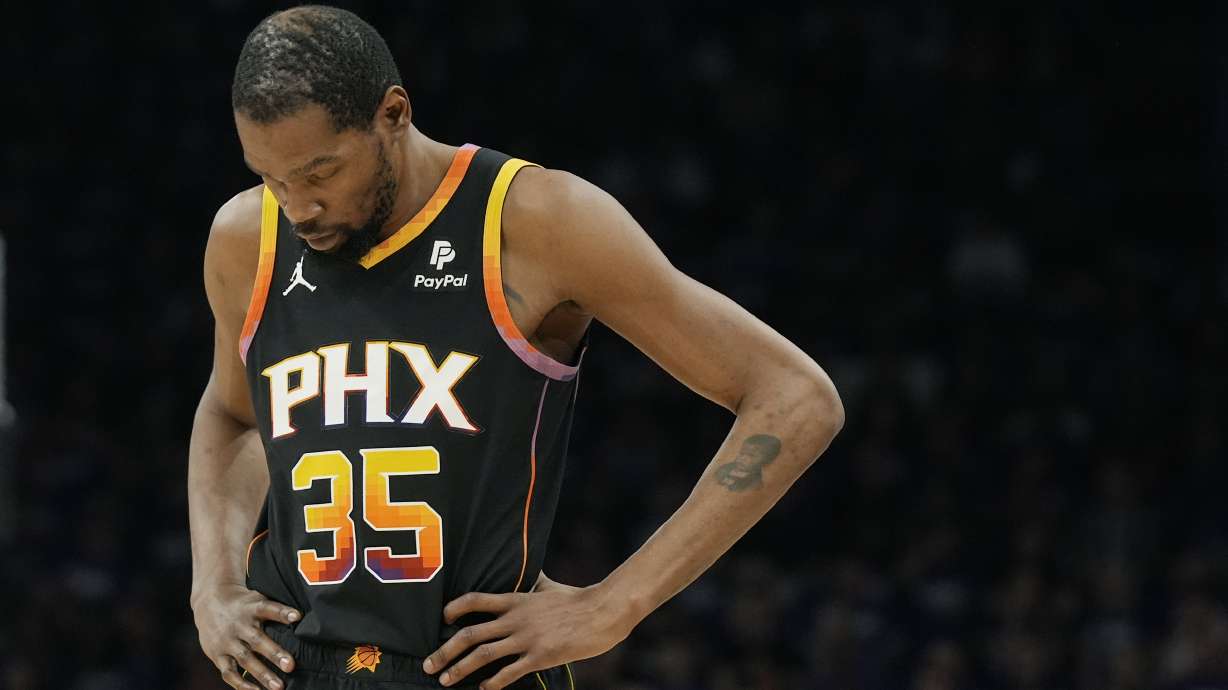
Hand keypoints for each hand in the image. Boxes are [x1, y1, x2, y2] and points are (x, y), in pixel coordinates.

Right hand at [192, 582, 300, 689]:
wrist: (209, 602)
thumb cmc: (243, 604)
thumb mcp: (257, 598)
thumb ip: (276, 608)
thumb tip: (305, 619)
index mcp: (251, 607)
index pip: (268, 608)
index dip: (283, 612)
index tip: (297, 616)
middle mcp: (238, 624)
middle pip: (257, 639)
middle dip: (274, 653)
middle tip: (291, 666)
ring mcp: (226, 640)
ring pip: (245, 659)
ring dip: (262, 674)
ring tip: (279, 687)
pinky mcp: (217, 654)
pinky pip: (229, 672)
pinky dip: (242, 684)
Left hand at [422, 575, 631, 688]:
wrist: (603, 611)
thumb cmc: (578, 599)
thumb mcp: (551, 587)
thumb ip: (535, 582)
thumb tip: (530, 572)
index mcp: (517, 600)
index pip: (476, 600)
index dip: (455, 608)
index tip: (442, 619)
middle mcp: (516, 618)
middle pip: (471, 634)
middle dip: (445, 651)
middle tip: (429, 664)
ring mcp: (527, 638)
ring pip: (483, 655)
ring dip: (460, 669)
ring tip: (445, 680)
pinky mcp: (540, 656)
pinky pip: (509, 672)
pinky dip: (493, 683)